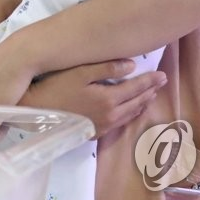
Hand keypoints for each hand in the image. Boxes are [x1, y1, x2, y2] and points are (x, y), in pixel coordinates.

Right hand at [21, 61, 166, 138]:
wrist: (36, 112)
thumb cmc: (56, 87)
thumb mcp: (80, 72)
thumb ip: (107, 68)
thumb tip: (132, 65)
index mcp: (109, 99)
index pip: (136, 88)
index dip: (150, 81)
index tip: (162, 75)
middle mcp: (110, 116)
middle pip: (137, 103)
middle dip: (150, 92)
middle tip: (161, 83)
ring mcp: (102, 126)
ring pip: (130, 115)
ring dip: (142, 104)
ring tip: (150, 95)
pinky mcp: (94, 133)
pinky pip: (120, 123)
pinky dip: (131, 114)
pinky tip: (130, 110)